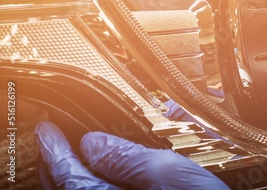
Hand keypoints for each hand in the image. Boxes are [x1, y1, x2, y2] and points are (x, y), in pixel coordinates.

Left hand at [34, 121, 228, 188]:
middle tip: (54, 141)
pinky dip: (91, 188)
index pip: (68, 174)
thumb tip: (96, 142)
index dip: (55, 148)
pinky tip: (101, 179)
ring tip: (72, 158)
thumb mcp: (172, 175)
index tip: (48, 129)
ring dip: (72, 178)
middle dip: (57, 163)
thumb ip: (130, 158)